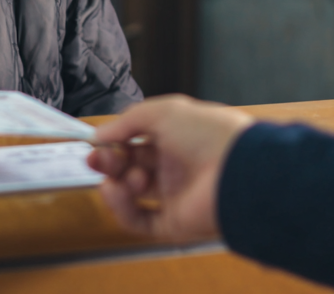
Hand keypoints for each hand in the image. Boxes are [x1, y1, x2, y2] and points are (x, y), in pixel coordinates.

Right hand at [86, 95, 253, 240]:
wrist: (238, 172)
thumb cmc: (211, 135)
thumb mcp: (164, 111)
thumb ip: (128, 120)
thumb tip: (101, 133)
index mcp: (178, 136)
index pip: (137, 139)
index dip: (115, 140)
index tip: (96, 140)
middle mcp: (177, 165)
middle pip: (131, 166)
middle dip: (109, 161)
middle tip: (95, 158)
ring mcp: (175, 194)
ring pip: (132, 193)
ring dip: (115, 184)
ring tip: (113, 178)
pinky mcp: (174, 222)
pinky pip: (140, 219)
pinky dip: (122, 208)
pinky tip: (115, 192)